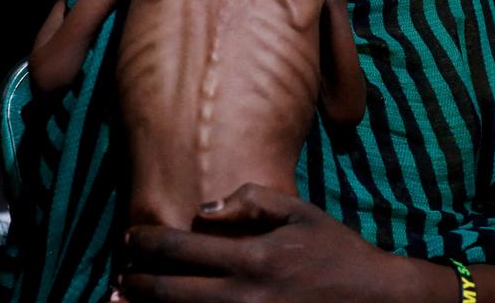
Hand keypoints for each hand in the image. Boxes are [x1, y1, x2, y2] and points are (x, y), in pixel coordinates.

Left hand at [116, 183, 414, 301]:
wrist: (374, 299)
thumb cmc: (337, 252)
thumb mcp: (300, 213)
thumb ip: (253, 200)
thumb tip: (203, 209)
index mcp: (252, 257)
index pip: (181, 249)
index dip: (146, 244)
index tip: (129, 238)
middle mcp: (244, 295)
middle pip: (170, 291)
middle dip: (136, 282)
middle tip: (120, 273)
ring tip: (124, 299)